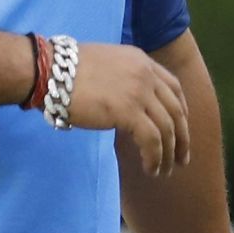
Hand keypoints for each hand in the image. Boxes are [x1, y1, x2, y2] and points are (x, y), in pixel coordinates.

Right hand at [64, 42, 188, 175]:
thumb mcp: (106, 65)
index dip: (181, 112)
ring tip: (163, 171)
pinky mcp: (129, 111)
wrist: (51, 70)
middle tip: (182, 159)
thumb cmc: (67, 70)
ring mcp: (140, 92)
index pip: (173, 88)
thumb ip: (124, 79)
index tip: (180, 130)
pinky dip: (155, 158)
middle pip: (176, 111)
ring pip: (168, 129)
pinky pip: (152, 140)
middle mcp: (146, 74)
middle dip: (182, 138)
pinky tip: (150, 169)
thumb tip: (127, 104)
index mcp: (141, 61)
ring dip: (169, 154)